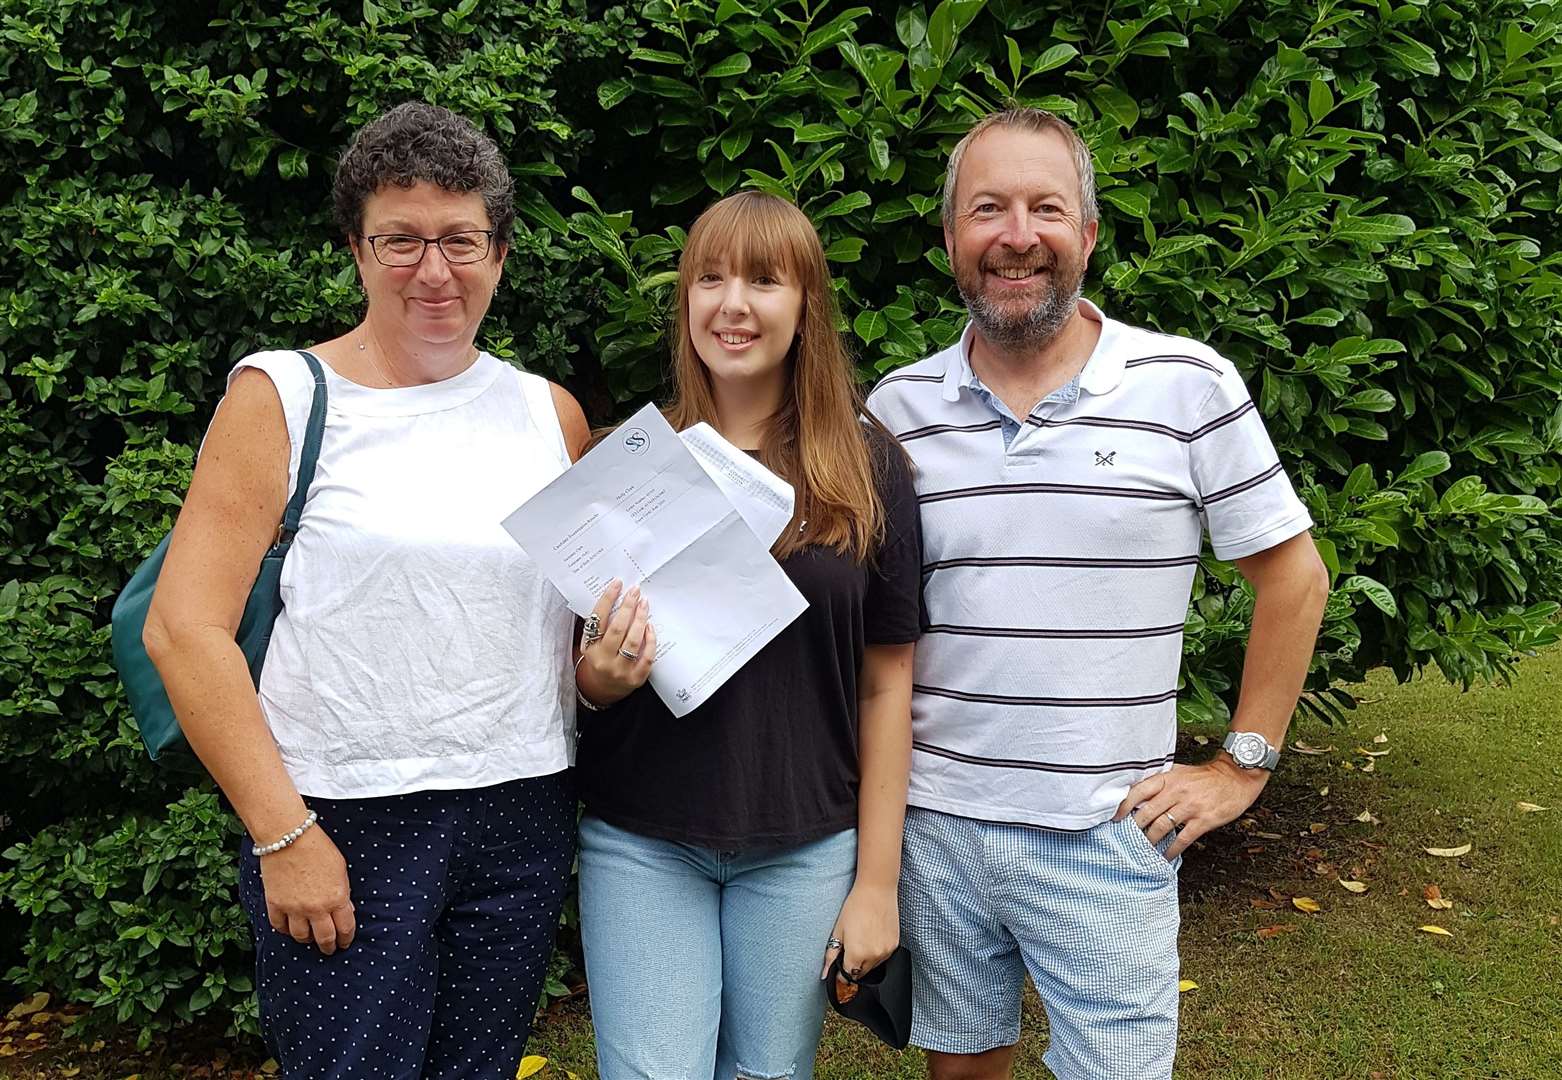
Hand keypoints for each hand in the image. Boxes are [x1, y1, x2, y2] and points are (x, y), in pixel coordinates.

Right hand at [258, 825, 354, 954]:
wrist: (289, 836)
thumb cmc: (318, 848)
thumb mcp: (340, 869)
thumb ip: (342, 892)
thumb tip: (343, 909)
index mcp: (337, 898)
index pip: (345, 928)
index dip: (346, 938)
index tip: (345, 942)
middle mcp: (316, 908)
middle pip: (324, 938)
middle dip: (329, 947)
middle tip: (330, 950)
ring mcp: (294, 908)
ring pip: (301, 937)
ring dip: (307, 940)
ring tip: (309, 939)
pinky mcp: (275, 905)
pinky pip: (279, 927)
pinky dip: (285, 930)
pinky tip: (289, 929)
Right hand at [576, 580, 654, 706]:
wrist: (602, 690)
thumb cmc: (599, 659)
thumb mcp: (591, 644)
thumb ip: (599, 625)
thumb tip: (615, 597)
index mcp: (590, 648)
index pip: (598, 619)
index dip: (608, 599)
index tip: (617, 584)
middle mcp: (603, 660)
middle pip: (617, 629)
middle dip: (628, 607)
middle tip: (635, 592)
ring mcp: (620, 671)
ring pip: (633, 641)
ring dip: (640, 619)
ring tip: (644, 604)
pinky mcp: (635, 678)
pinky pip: (646, 656)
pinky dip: (650, 640)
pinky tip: (650, 627)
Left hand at [820, 882, 898, 980]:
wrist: (876, 890)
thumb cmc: (856, 906)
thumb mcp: (838, 930)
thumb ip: (831, 955)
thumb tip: (825, 973)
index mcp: (856, 954)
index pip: (847, 975)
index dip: (841, 972)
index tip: (840, 966)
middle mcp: (873, 956)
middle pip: (861, 973)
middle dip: (853, 965)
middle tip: (850, 947)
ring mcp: (886, 951)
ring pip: (873, 966)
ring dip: (866, 960)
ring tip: (862, 938)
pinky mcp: (894, 945)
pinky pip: (884, 957)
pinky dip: (877, 952)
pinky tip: (872, 936)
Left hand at [1114, 757, 1269, 859]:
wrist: (1236, 777)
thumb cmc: (1206, 776)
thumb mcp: (1180, 772)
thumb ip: (1161, 782)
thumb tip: (1138, 793)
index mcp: (1168, 778)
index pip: (1138, 791)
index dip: (1124, 805)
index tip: (1115, 817)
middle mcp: (1176, 792)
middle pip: (1147, 812)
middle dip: (1134, 827)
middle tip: (1126, 837)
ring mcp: (1190, 807)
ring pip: (1161, 827)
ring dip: (1150, 840)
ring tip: (1144, 848)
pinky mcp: (1203, 820)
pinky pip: (1182, 839)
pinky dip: (1171, 850)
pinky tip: (1165, 856)